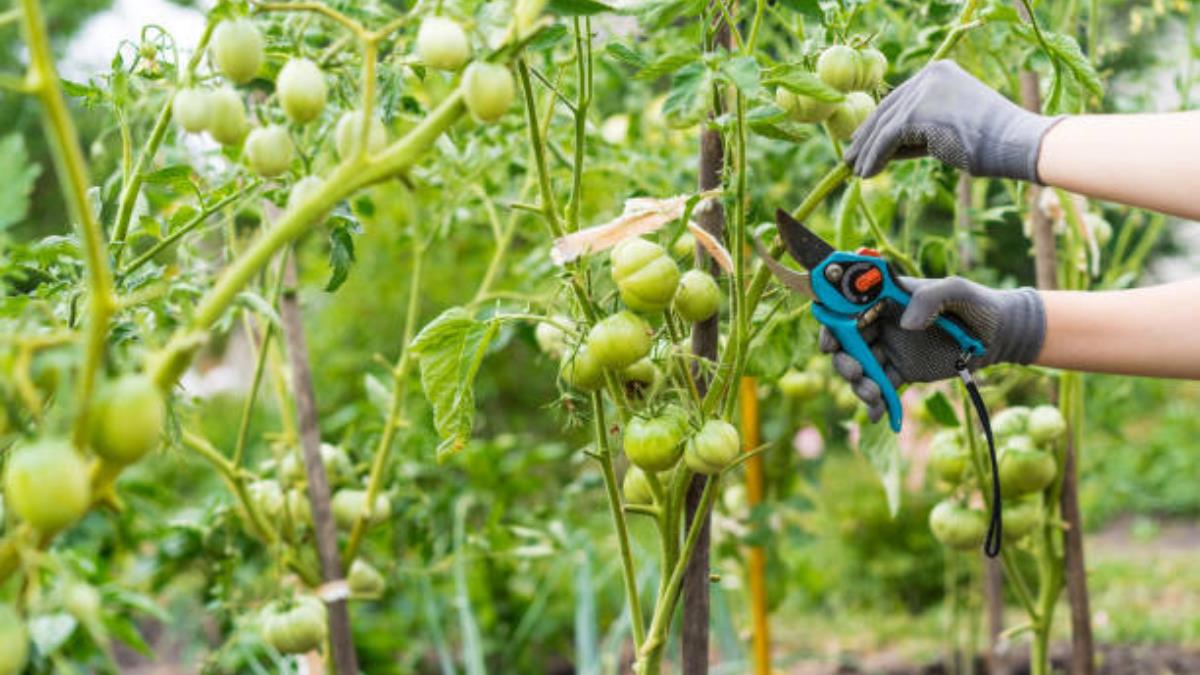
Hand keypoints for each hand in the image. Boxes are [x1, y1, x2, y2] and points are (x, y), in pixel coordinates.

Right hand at [819, 276, 1045, 421]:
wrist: (1000, 335)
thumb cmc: (978, 304)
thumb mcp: (957, 291)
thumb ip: (930, 298)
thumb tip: (905, 323)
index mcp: (887, 299)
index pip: (847, 308)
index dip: (832, 325)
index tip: (830, 344)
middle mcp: (882, 323)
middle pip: (847, 343)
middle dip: (845, 361)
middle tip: (857, 375)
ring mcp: (891, 348)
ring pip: (861, 368)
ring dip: (860, 385)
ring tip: (875, 396)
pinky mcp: (902, 371)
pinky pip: (882, 388)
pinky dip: (877, 403)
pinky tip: (880, 416)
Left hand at [844, 61, 1060, 181]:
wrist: (1015, 142)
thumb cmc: (990, 143)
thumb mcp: (946, 128)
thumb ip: (918, 130)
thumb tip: (886, 146)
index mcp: (938, 72)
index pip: (899, 99)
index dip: (878, 122)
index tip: (862, 140)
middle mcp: (928, 75)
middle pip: (887, 109)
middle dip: (867, 136)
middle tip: (851, 156)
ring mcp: (922, 91)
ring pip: (884, 126)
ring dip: (867, 151)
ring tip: (855, 170)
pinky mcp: (916, 113)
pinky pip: (886, 139)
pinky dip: (874, 157)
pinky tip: (867, 174)